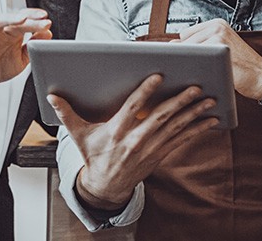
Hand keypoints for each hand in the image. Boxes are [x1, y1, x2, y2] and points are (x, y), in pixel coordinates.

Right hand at [0, 8, 51, 96]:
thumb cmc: (0, 67)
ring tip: (23, 19)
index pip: (26, 20)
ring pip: (0, 20)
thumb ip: (33, 46)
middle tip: (43, 20)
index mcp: (14, 33)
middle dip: (30, 19)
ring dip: (12, 18)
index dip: (36, 19)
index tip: (47, 22)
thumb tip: (47, 33)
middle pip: (16, 19)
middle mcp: (3, 31)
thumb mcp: (22, 58)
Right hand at [49, 74, 217, 207]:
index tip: (158, 76)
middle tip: (196, 86)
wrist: (106, 186)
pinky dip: (197, 130)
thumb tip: (51, 96)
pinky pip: (181, 140)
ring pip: (175, 128)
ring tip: (209, 99)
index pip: (133, 108)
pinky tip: (211, 120)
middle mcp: (135, 141)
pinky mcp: (160, 154)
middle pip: (160, 118)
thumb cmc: (93, 156)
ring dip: (193, 113)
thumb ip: (66, 114)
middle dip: (179, 102)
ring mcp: (150, 149)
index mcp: (116, 132)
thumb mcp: (78, 135)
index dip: (146, 92)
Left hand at [177, 18, 261, 100]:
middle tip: (189, 70)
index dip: (184, 51)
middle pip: (184, 42)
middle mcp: (216, 26)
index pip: (185, 35)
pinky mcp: (220, 48)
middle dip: (184, 57)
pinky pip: (197, 58)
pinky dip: (194, 69)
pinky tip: (199, 76)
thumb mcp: (221, 50)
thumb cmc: (240, 67)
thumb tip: (170, 46)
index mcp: (216, 24)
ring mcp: (219, 36)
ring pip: (188, 51)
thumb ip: (201, 45)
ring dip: (187, 63)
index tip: (184, 62)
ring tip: (196, 74)